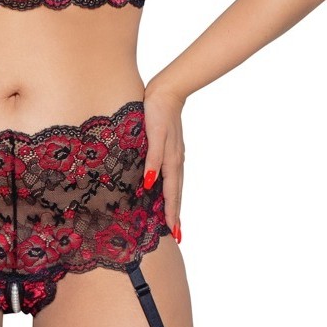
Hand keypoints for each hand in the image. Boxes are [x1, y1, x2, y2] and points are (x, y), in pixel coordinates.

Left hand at [142, 82, 186, 238]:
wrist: (167, 92)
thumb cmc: (157, 112)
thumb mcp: (153, 135)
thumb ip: (152, 159)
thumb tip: (148, 183)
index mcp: (171, 161)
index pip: (171, 194)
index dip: (171, 213)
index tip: (174, 233)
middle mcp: (175, 161)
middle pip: (176, 193)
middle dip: (176, 213)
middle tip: (178, 234)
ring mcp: (174, 155)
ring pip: (175, 185)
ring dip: (174, 202)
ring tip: (173, 218)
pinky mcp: (170, 148)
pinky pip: (171, 174)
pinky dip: (170, 187)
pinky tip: (165, 188)